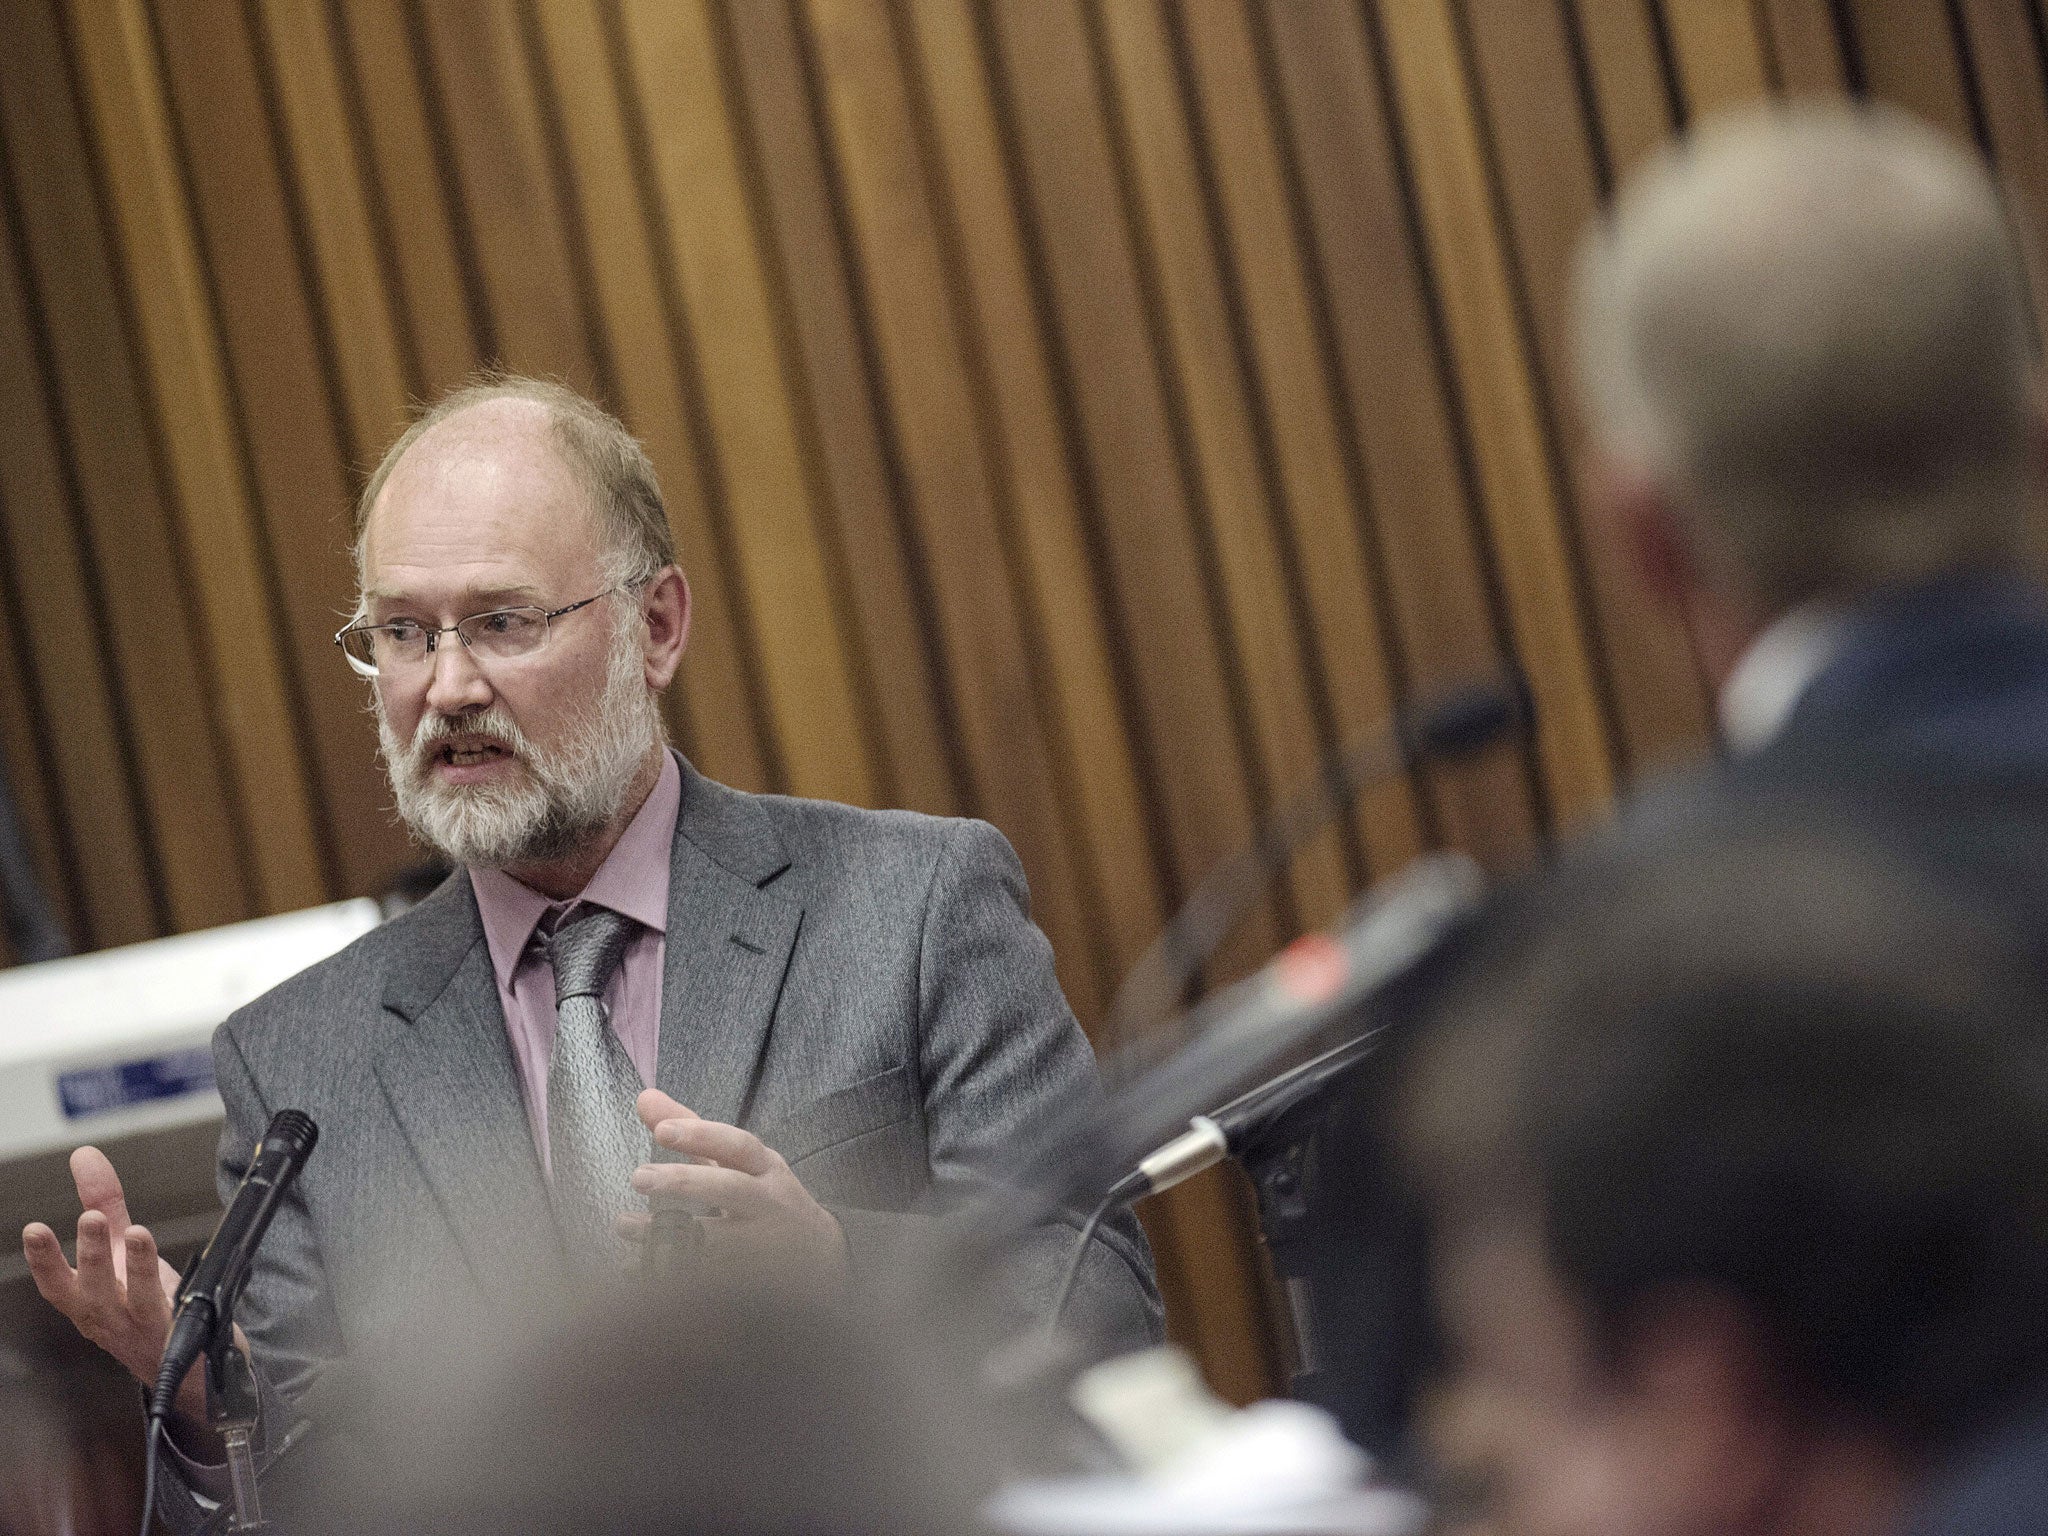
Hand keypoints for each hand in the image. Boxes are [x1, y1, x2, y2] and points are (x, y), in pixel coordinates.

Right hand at [21, 1146, 245, 1441]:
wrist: (182, 1364)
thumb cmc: (139, 1301)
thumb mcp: (118, 1251)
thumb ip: (103, 1202)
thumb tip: (83, 1154)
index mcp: (87, 1300)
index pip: (57, 1284)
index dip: (44, 1259)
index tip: (34, 1229)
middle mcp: (110, 1318)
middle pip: (94, 1292)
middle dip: (91, 1254)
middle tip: (93, 1217)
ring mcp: (146, 1330)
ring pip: (138, 1301)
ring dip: (138, 1268)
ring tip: (140, 1233)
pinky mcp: (184, 1334)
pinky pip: (182, 1315)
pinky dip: (182, 1296)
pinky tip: (183, 1274)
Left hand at [622, 1090, 847, 1277]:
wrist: (817, 1256)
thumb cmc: (766, 1197)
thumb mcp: (740, 1160)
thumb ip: (692, 1130)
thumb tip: (644, 1097)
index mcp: (765, 1168)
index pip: (737, 1146)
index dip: (701, 1136)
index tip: (662, 1130)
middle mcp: (766, 1202)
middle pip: (729, 1189)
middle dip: (683, 1182)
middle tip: (638, 1178)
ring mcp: (760, 1244)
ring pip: (713, 1238)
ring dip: (665, 1233)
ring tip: (624, 1225)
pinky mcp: (749, 1279)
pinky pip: (704, 1277)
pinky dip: (666, 1273)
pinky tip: (633, 1268)